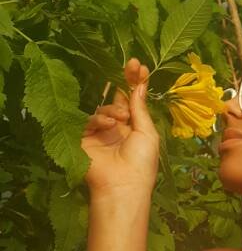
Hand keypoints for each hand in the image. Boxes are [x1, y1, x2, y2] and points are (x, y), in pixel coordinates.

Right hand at [82, 57, 159, 198]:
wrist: (122, 185)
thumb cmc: (141, 162)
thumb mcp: (147, 133)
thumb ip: (140, 108)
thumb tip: (139, 85)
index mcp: (135, 128)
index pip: (133, 99)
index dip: (135, 82)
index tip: (140, 66)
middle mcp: (117, 128)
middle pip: (117, 98)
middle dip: (124, 80)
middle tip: (131, 65)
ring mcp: (100, 133)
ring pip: (103, 109)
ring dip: (114, 109)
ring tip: (121, 120)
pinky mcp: (84, 139)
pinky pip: (88, 120)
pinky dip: (99, 120)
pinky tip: (110, 126)